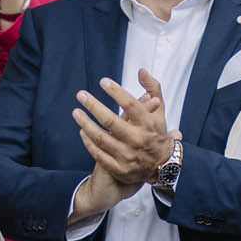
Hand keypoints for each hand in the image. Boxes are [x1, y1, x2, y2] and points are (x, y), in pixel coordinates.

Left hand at [74, 70, 170, 189]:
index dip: (116, 92)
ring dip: (86, 123)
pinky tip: (82, 131)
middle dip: (93, 106)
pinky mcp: (119, 169)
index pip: (131, 105)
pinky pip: (98, 154)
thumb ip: (153, 88)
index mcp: (149, 125)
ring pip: (100, 138)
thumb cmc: (157, 133)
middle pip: (111, 121)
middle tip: (80, 94)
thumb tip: (141, 71)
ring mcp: (127, 156)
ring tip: (76, 112)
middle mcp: (138, 140)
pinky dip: (88, 142)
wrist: (163, 167)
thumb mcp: (160, 111)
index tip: (103, 81)